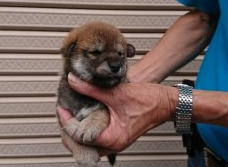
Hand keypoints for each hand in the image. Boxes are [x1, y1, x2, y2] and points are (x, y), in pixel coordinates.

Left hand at [58, 73, 176, 153]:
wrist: (166, 103)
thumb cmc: (148, 101)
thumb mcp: (116, 93)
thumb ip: (91, 89)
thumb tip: (73, 81)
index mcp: (112, 138)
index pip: (79, 136)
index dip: (66, 122)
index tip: (61, 109)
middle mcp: (114, 145)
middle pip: (82, 146)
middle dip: (69, 132)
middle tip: (62, 116)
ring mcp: (117, 143)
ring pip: (90, 145)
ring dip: (78, 134)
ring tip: (70, 119)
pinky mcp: (120, 137)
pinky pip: (99, 140)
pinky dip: (89, 132)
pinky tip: (85, 121)